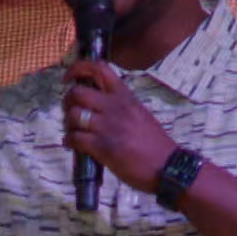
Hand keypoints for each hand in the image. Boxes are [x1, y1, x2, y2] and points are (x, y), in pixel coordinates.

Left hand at [61, 59, 178, 195]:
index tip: (69, 78)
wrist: (168, 167)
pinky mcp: (103, 147)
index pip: (99, 68)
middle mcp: (115, 107)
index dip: (78, 68)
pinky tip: (73, 145)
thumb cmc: (155, 144)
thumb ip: (120, 105)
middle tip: (71, 111)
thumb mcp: (139, 113)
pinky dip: (69, 141)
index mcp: (125, 96)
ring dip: (68, 124)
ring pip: (74, 115)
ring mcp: (108, 127)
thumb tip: (97, 104)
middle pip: (78, 92)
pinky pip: (75, 138)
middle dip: (68, 101)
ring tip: (74, 131)